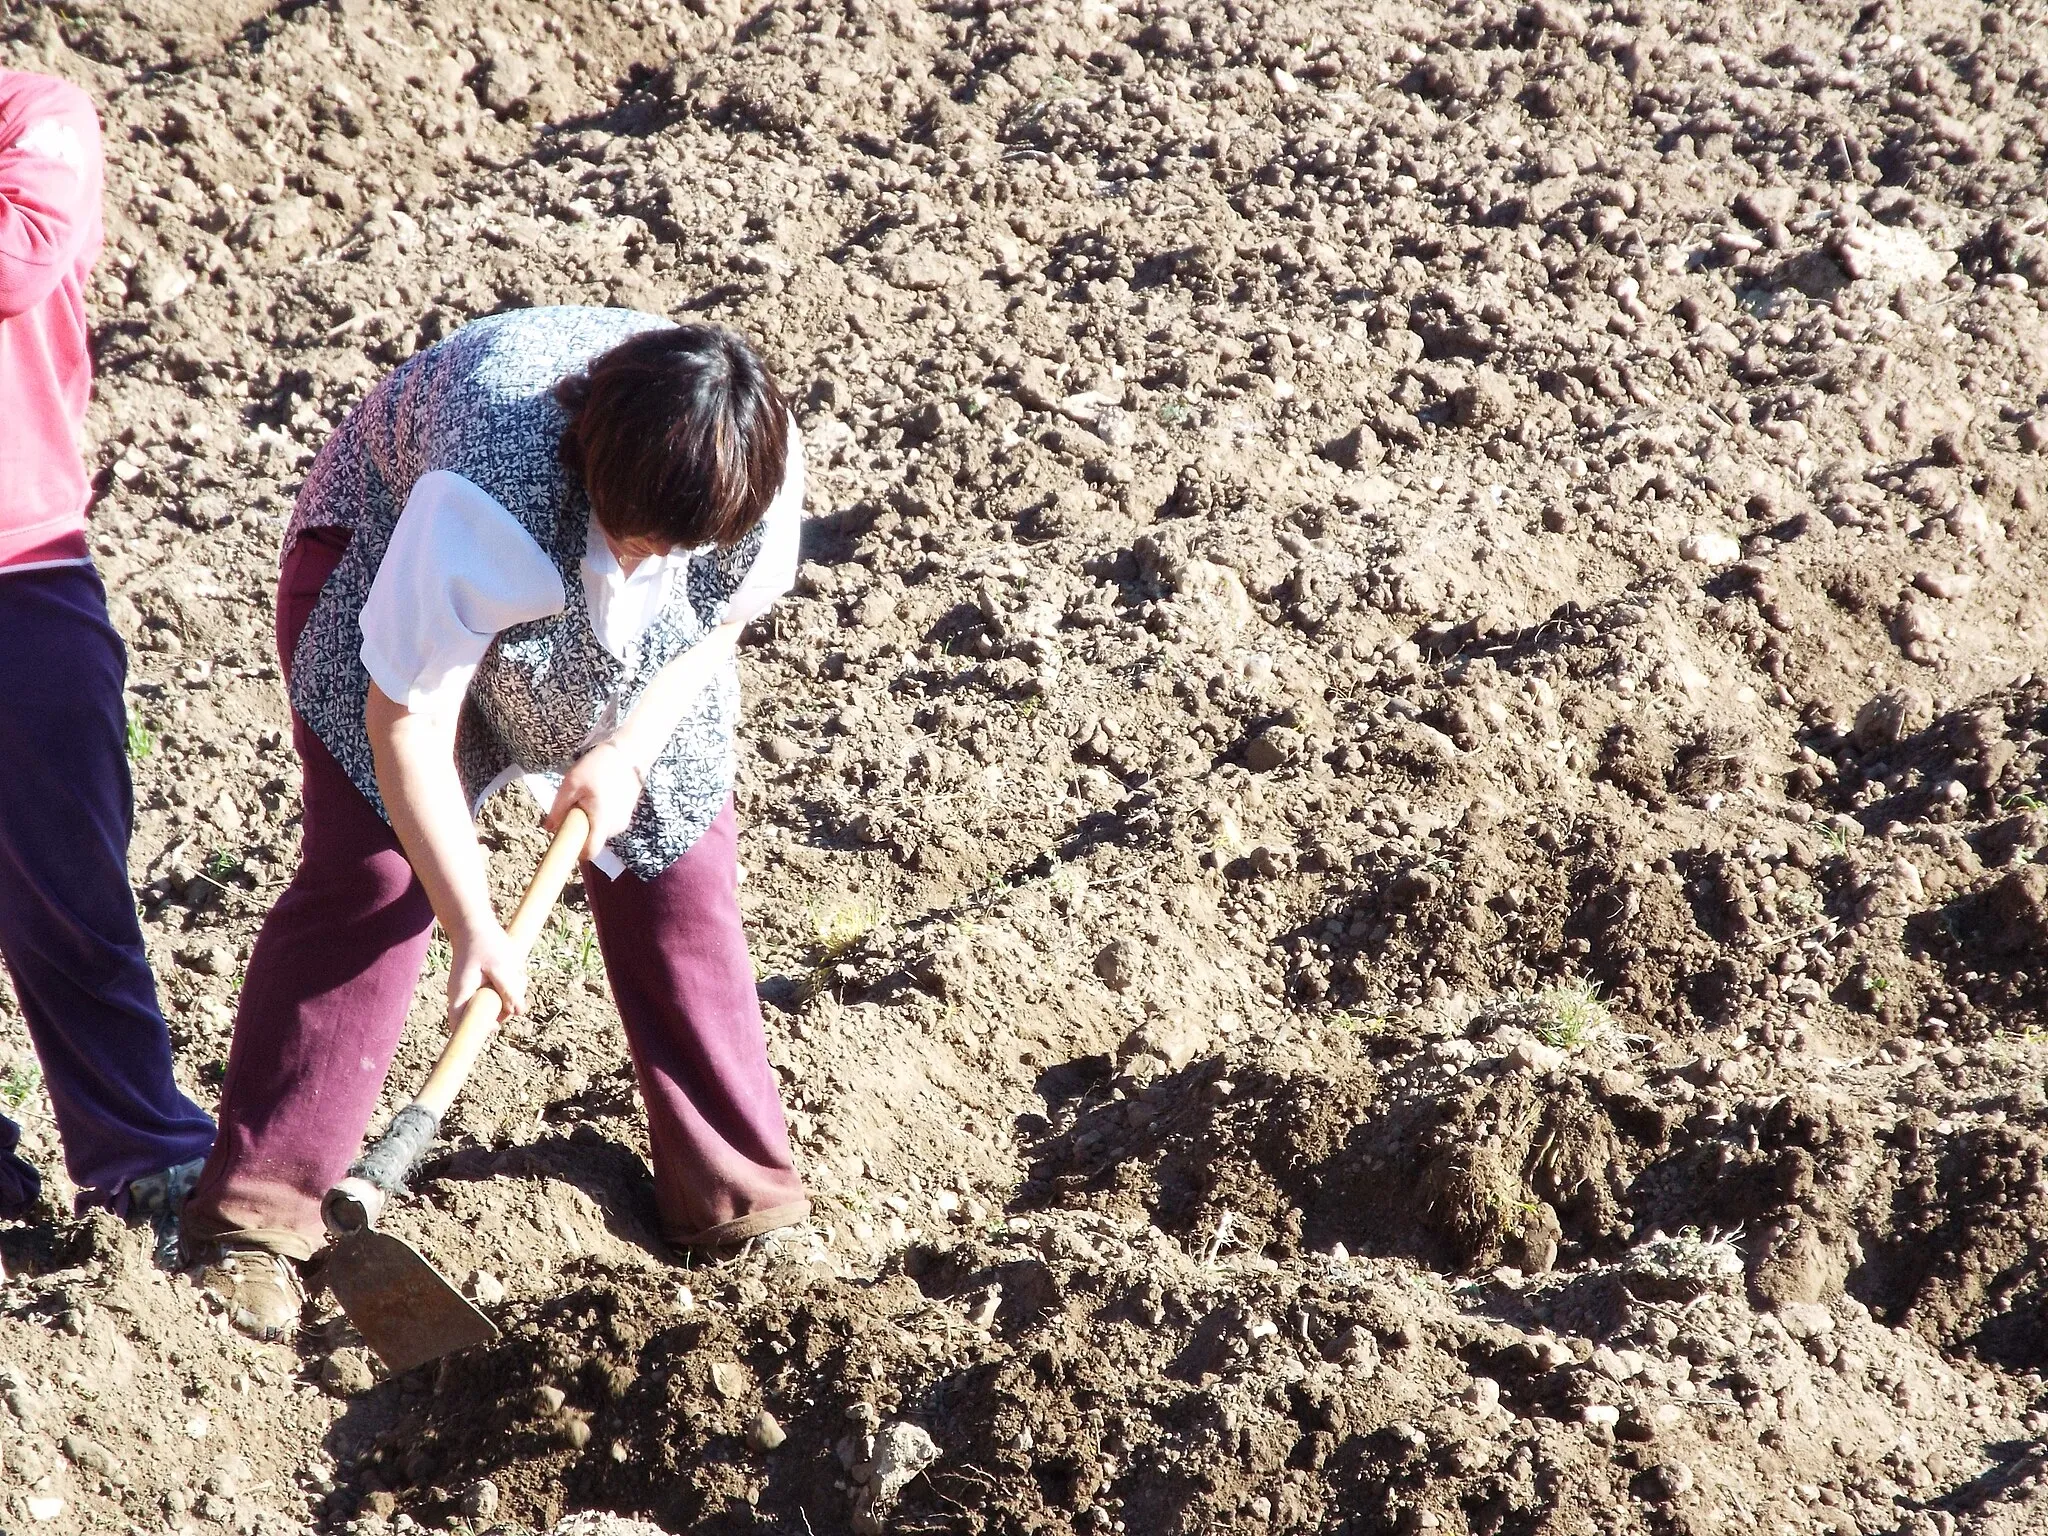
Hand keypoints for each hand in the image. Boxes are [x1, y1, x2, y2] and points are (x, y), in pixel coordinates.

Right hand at [447, 917, 528, 1023]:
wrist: (474, 924)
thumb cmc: (484, 943)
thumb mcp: (500, 965)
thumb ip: (508, 990)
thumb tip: (518, 1012)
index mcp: (461, 995)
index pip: (461, 1026)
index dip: (477, 1031)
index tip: (497, 1022)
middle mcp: (463, 997)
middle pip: (486, 1017)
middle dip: (506, 1006)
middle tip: (515, 982)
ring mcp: (473, 991)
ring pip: (497, 1004)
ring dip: (511, 992)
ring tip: (514, 970)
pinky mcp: (482, 985)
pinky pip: (500, 993)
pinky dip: (510, 984)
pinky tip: (512, 968)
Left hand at [545, 739, 644, 861]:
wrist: (629, 753)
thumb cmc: (598, 766)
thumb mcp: (571, 783)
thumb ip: (559, 808)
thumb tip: (549, 828)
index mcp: (601, 821)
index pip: (589, 852)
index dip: (575, 851)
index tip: (565, 837)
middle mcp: (615, 827)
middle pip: (592, 841)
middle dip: (580, 830)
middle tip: (574, 807)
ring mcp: (623, 822)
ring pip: (599, 832)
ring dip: (589, 822)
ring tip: (587, 798)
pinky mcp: (626, 816)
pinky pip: (607, 824)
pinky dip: (599, 816)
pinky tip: (598, 796)